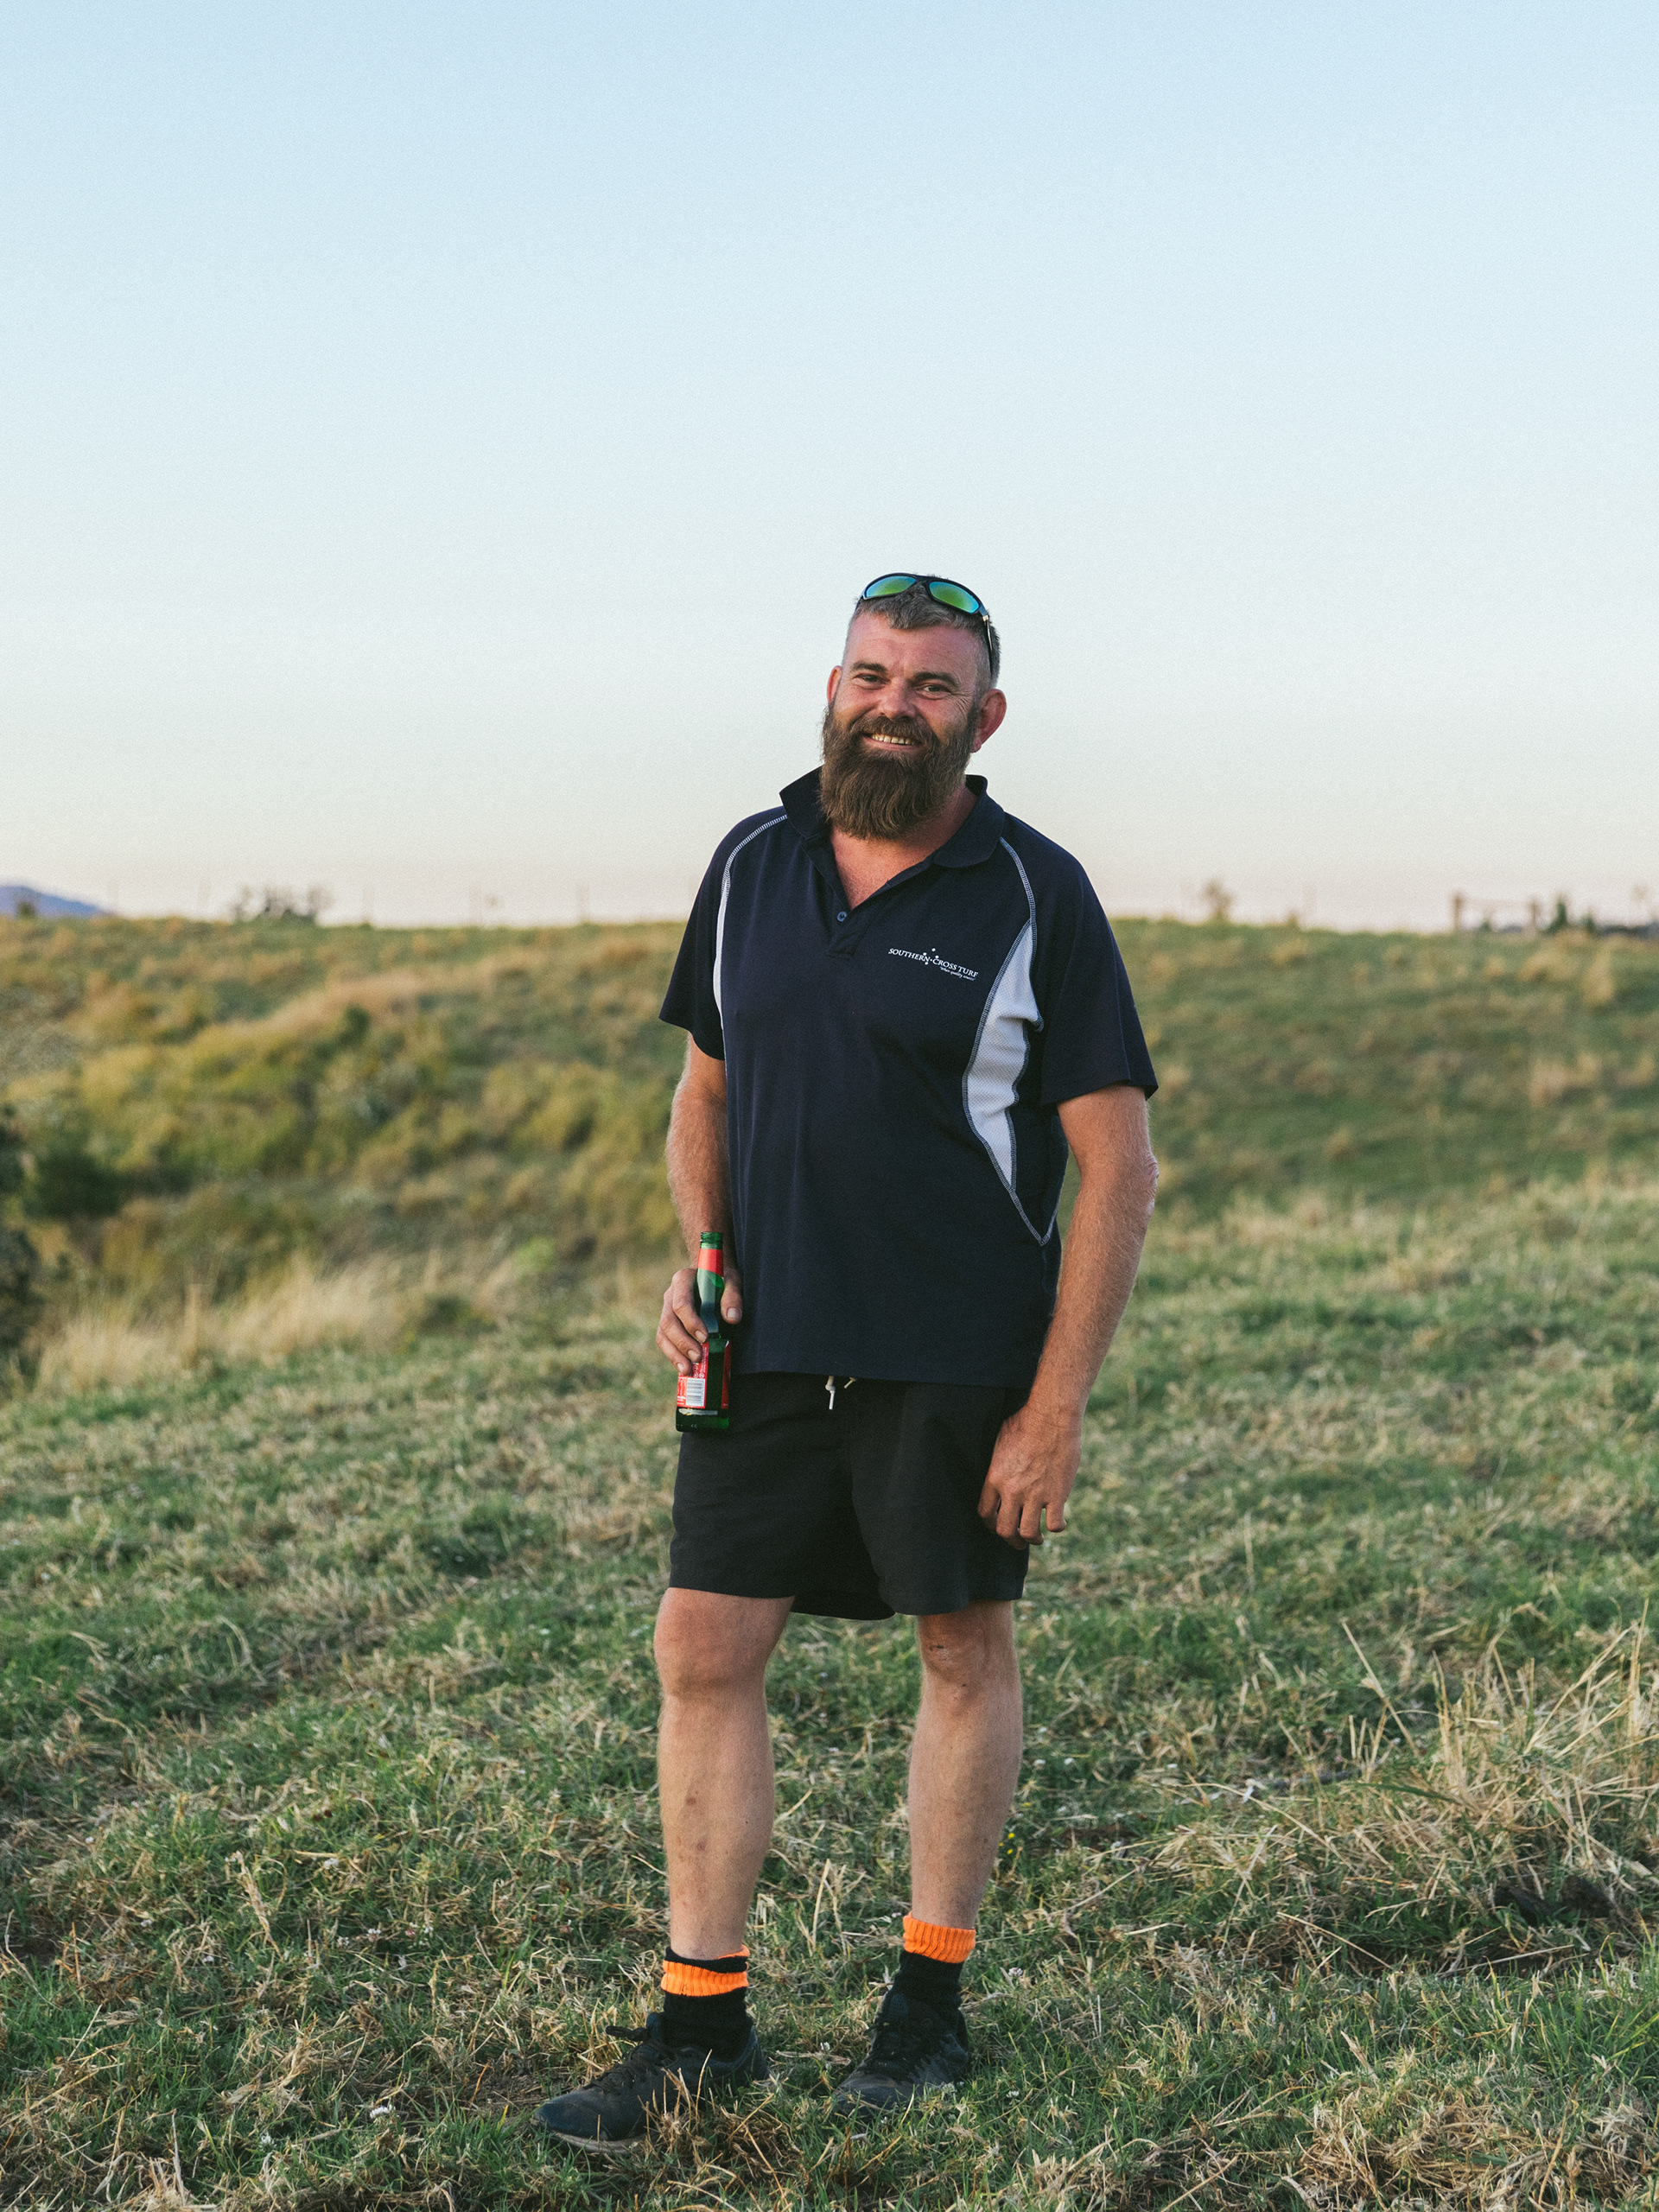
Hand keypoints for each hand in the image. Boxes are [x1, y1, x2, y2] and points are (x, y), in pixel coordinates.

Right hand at [657, 1261, 743, 1372]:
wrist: (712, 1276)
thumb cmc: (722, 1279)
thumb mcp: (731, 1281)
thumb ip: (732, 1297)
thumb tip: (732, 1318)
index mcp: (682, 1281)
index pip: (680, 1304)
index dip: (690, 1322)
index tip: (705, 1337)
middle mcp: (670, 1296)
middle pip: (668, 1322)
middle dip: (682, 1342)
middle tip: (698, 1357)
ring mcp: (667, 1310)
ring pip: (663, 1334)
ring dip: (675, 1353)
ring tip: (688, 1369)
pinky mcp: (668, 1325)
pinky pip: (665, 1341)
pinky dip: (673, 1356)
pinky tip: (684, 1368)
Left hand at [977, 1401, 1081, 1546]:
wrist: (1052, 1417)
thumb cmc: (1025, 1422)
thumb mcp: (1000, 1442)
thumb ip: (998, 1464)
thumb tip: (997, 1474)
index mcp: (994, 1478)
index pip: (985, 1513)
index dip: (991, 1524)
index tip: (998, 1526)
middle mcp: (1012, 1490)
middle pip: (1004, 1530)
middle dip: (1010, 1540)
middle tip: (1018, 1542)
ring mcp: (1035, 1494)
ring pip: (1028, 1533)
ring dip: (1033, 1539)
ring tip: (1038, 1538)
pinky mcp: (1057, 1494)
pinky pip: (1055, 1524)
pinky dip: (1057, 1527)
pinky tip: (1059, 1521)